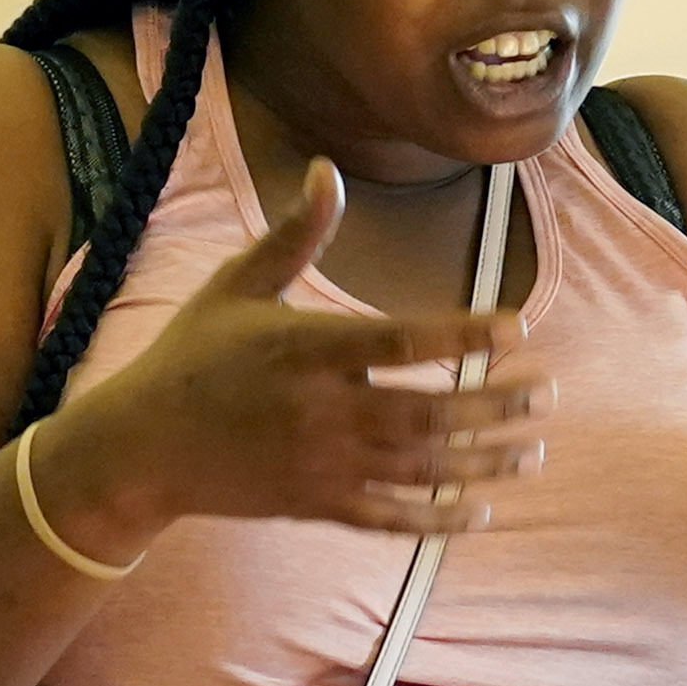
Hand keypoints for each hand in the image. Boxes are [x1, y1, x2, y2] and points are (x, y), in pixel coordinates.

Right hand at [55, 161, 554, 551]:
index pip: (398, 341)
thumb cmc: (191, 357)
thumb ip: (294, 235)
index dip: (461, 335)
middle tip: (546, 395)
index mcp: (304, 349)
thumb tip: (326, 168)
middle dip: (492, 405)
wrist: (141, 449)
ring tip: (532, 450)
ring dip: (481, 462)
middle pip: (424, 411)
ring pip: (417, 468)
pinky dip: (433, 517)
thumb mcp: (236, 286)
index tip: (514, 328)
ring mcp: (319, 464)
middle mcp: (318, 411)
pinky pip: (386, 517)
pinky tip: (478, 511)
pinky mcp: (313, 504)